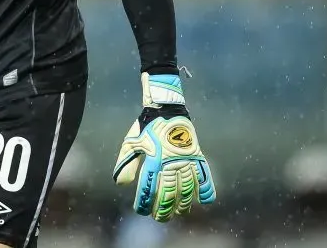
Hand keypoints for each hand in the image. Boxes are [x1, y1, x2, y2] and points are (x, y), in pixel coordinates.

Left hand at [113, 71, 215, 221]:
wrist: (166, 108)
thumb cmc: (146, 126)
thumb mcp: (131, 143)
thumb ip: (126, 164)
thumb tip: (121, 184)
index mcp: (153, 160)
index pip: (148, 188)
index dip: (145, 203)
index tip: (142, 211)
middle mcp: (171, 163)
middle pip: (169, 193)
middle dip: (164, 209)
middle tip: (160, 218)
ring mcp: (186, 160)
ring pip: (187, 189)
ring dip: (183, 204)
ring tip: (178, 212)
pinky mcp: (197, 156)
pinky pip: (205, 176)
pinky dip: (206, 190)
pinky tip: (203, 201)